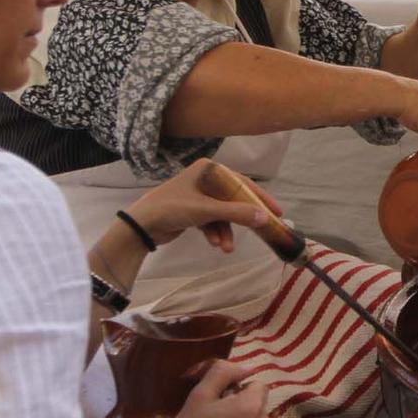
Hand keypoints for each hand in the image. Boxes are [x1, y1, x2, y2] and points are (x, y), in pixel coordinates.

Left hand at [125, 159, 281, 254]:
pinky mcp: (192, 210)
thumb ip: (237, 214)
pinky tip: (214, 244)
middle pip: (234, 199)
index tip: (277, 213)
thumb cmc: (172, 208)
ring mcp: (198, 195)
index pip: (242, 182)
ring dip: (226, 231)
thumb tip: (266, 218)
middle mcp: (205, 179)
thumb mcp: (206, 211)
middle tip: (261, 230)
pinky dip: (215, 232)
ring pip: (223, 213)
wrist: (141, 225)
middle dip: (242, 219)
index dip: (260, 198)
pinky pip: (212, 220)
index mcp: (209, 170)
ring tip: (226, 247)